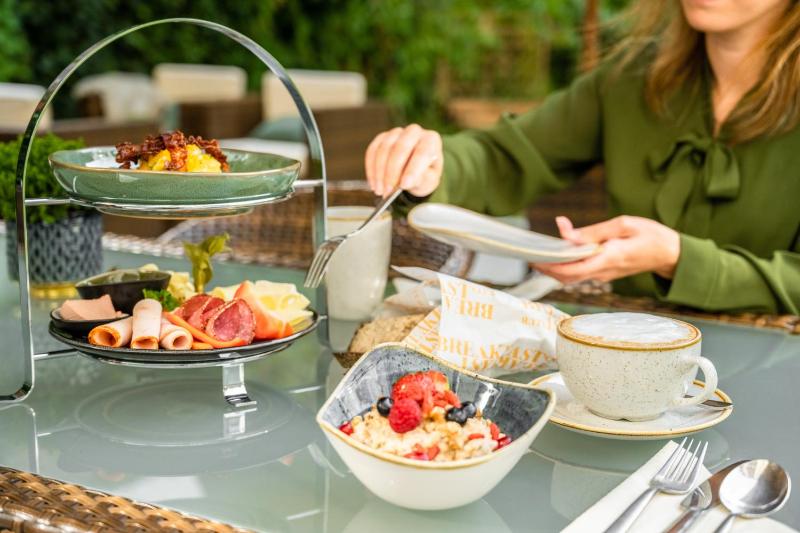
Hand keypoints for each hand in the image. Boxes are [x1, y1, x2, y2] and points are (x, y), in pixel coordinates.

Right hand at [364, 124, 442, 196]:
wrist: (415, 170)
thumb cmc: (425, 175)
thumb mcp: (429, 181)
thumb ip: (422, 179)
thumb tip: (407, 182)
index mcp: (431, 140)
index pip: (422, 152)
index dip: (412, 170)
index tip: (404, 185)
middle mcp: (414, 132)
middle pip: (401, 147)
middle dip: (392, 172)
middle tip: (388, 191)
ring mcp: (397, 133)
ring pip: (384, 148)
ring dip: (380, 172)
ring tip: (380, 190)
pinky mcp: (382, 138)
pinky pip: (373, 151)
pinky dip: (371, 169)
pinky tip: (373, 183)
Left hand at [533, 215, 680, 283]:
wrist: (671, 254)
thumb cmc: (650, 235)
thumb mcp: (623, 225)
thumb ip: (592, 231)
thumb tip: (563, 230)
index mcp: (609, 258)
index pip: (572, 269)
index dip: (550, 266)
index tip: (535, 256)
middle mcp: (604, 271)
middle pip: (567, 277)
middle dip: (546, 269)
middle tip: (530, 257)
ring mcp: (604, 275)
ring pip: (572, 277)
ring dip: (554, 269)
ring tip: (539, 255)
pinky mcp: (605, 273)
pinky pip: (581, 273)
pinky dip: (566, 267)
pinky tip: (559, 255)